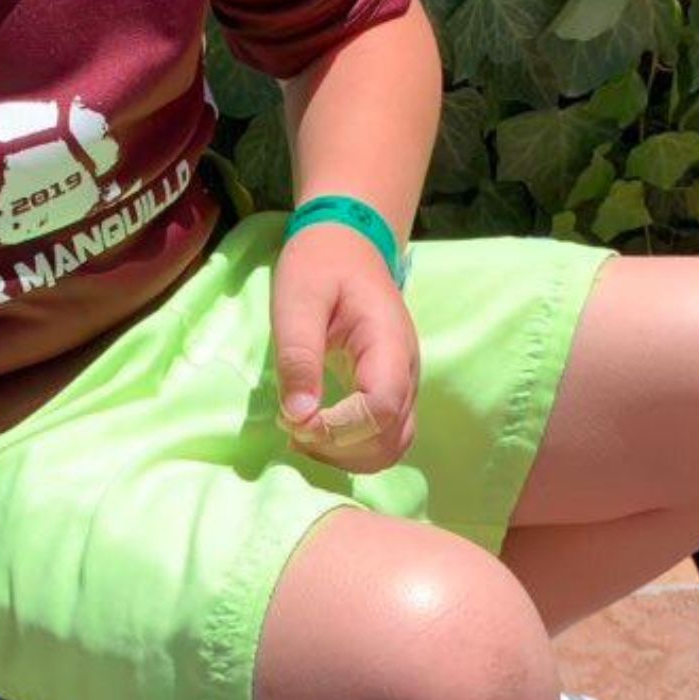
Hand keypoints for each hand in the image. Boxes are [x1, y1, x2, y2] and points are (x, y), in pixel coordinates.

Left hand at [269, 219, 416, 474]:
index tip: (295, 421)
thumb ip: (299, 356)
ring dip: (346, 455)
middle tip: (292, 428)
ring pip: (391, 445)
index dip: (338, 429)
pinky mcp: (390, 391)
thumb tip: (298, 416)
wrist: (348, 244)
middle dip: (338, 448)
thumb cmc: (319, 266)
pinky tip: (314, 432)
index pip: (380, 408)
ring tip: (300, 433)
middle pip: (390, 436)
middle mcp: (407, 371)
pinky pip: (384, 436)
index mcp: (389, 344)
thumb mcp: (297, 301)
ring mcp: (403, 384)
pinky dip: (352, 448)